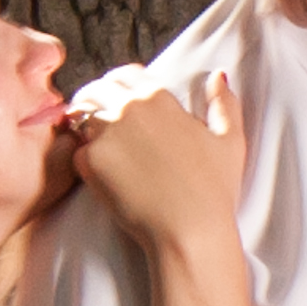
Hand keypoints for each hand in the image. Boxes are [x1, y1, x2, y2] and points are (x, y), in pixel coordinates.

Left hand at [64, 71, 245, 261]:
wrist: (191, 231)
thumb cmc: (213, 189)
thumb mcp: (230, 141)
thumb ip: (224, 104)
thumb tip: (218, 77)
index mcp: (158, 97)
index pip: (126, 74)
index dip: (121, 85)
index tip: (120, 99)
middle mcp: (128, 108)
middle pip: (97, 90)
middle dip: (95, 100)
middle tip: (98, 118)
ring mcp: (106, 134)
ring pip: (80, 116)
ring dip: (84, 125)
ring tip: (95, 143)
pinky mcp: (91, 162)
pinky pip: (77, 150)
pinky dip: (83, 157)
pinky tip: (97, 170)